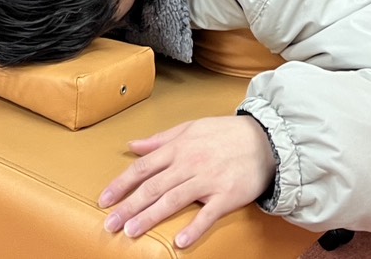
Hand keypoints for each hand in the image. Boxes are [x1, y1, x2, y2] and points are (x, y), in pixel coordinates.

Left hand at [99, 115, 274, 248]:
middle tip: (110, 224)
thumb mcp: (190, 128)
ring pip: (173, 200)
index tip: (104, 200)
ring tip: (131, 232)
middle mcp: (190, 163)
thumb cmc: (225, 134)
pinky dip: (194, 228)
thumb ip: (160, 140)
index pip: (143, 167)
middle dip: (129, 206)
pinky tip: (179, 243)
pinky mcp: (227, 196)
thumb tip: (133, 145)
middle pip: (153, 187)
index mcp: (179, 147)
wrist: (265, 140)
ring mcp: (208, 180)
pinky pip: (208, 214)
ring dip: (150, 217)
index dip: (122, 184)